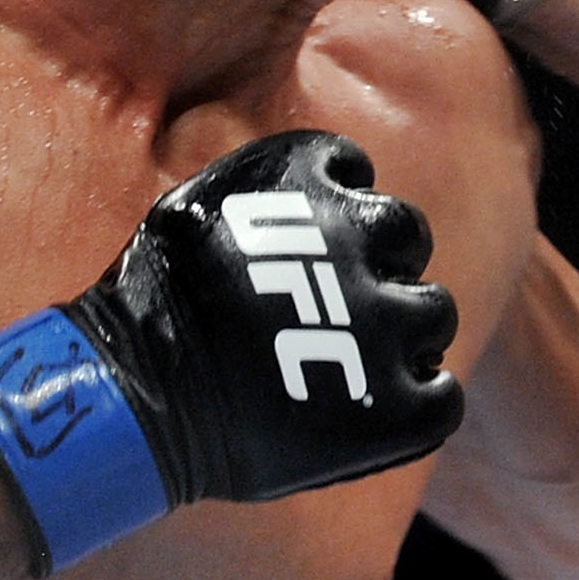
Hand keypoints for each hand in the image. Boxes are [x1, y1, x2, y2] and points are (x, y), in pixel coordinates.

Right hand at [0, 132, 461, 572]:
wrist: (135, 398)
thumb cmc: (149, 310)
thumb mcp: (194, 211)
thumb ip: (262, 195)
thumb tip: (316, 184)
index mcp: (302, 183)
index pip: (351, 168)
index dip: (335, 201)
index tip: (313, 234)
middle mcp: (357, 241)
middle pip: (407, 234)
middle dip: (382, 261)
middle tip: (344, 300)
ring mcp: (383, 325)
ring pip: (434, 312)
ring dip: (407, 331)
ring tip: (363, 359)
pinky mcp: (394, 406)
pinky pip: (443, 398)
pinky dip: (422, 403)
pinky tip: (380, 411)